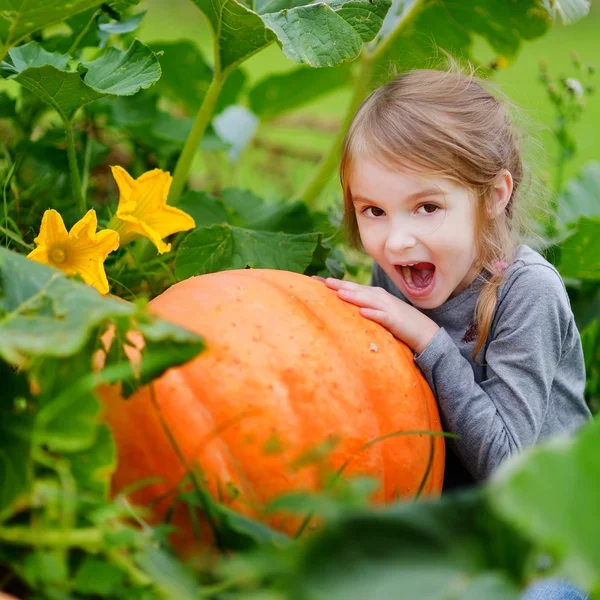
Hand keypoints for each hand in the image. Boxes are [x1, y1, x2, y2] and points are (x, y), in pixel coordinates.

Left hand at [316, 277, 439, 354]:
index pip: (352, 287)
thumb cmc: (401, 323)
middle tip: (322, 282)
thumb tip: (345, 309)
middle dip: (340, 285)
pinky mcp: (397, 322)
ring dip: (355, 296)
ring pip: (369, 300)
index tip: (315, 281)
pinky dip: (374, 314)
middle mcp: (381, 298)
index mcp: (375, 295)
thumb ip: (365, 307)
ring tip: (339, 293)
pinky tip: (363, 312)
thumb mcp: (380, 313)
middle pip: (358, 290)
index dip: (335, 284)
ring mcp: (389, 309)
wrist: (426, 334)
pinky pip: (384, 317)